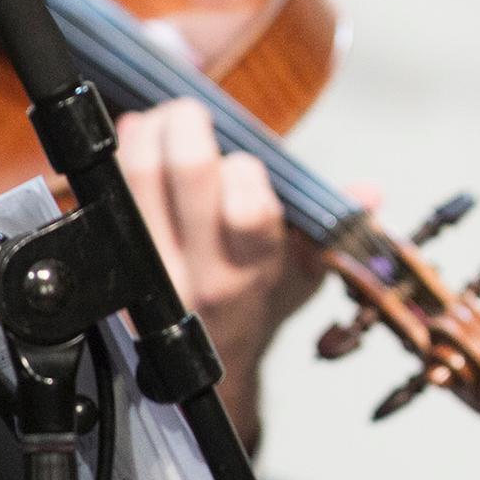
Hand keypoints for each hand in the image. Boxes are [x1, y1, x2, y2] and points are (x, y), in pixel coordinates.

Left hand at [117, 99, 328, 449]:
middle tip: (192, 111)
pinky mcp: (114, 264)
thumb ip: (336, 230)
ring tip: (161, 118)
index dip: (246, 170)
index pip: (249, 210)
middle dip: (189, 129)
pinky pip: (109, 196)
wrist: (206, 367)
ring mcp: (150, 270)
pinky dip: (121, 157)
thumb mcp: (307, 275)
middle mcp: (199, 274)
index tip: (245, 161)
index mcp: (253, 273)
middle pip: (187, 178)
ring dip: (148, 133)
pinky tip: (135, 140)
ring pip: (138, 180)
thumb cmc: (259, 305)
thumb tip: (370, 193)